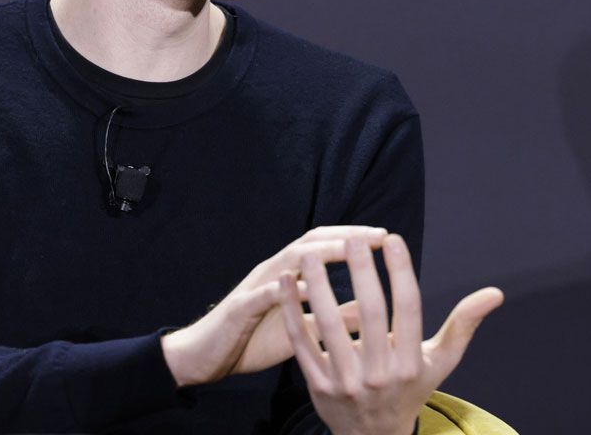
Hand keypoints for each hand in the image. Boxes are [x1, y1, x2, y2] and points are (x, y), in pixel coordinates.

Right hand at [161, 226, 385, 386]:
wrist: (205, 355)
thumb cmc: (253, 338)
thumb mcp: (302, 329)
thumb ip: (332, 318)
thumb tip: (370, 312)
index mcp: (287, 275)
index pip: (323, 245)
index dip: (353, 239)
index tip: (385, 238)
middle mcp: (272, 272)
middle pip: (310, 243)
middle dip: (345, 237)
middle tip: (377, 236)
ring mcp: (254, 287)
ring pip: (289, 260)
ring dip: (320, 253)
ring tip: (349, 251)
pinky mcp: (239, 308)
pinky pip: (263, 295)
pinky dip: (284, 289)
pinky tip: (305, 289)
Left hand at [278, 234, 502, 434]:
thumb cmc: (411, 389)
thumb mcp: (441, 362)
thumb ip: (463, 324)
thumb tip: (495, 292)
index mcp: (411, 361)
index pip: (408, 309)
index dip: (401, 271)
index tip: (392, 238)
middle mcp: (381, 372)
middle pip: (371, 313)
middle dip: (362, 273)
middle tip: (355, 238)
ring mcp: (347, 381)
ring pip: (331, 326)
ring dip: (320, 287)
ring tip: (311, 253)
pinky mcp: (318, 385)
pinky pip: (302, 343)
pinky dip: (292, 312)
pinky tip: (286, 283)